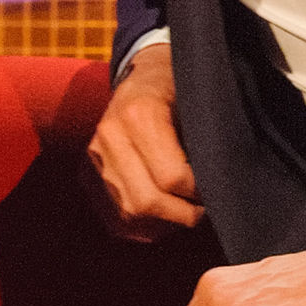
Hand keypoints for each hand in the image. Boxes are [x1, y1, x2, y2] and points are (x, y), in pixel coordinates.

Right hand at [87, 44, 203, 240]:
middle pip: (146, 201)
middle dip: (182, 214)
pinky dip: (143, 226)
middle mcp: (109, 137)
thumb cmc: (177, 91)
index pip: (171, 177)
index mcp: (139, 114)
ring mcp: (94, 157)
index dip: (199, 192)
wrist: (140, 79)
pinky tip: (163, 216)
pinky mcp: (87, 174)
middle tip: (203, 209)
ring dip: (163, 223)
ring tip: (185, 211)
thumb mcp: (196, 104)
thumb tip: (218, 185)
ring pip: (129, 214)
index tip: (214, 190)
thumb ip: (204, 143)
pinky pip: (115, 218)